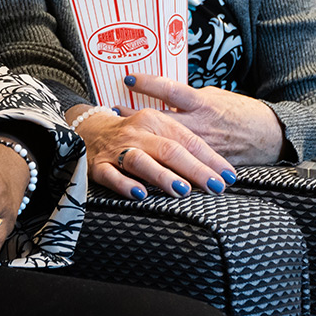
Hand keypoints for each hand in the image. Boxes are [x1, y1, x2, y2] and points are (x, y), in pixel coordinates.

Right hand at [70, 102, 233, 198]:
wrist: (87, 129)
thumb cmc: (133, 135)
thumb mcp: (157, 132)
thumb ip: (182, 147)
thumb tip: (216, 170)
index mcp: (155, 120)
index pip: (188, 140)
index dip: (210, 158)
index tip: (229, 176)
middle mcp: (137, 132)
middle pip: (170, 150)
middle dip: (195, 170)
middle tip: (215, 186)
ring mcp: (117, 149)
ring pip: (141, 161)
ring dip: (162, 175)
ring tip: (182, 190)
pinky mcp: (98, 166)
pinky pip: (112, 175)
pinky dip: (125, 185)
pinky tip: (140, 194)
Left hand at [124, 75, 285, 167]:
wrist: (268, 135)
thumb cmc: (240, 111)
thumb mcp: (216, 97)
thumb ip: (190, 98)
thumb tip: (164, 94)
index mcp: (203, 103)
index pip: (170, 90)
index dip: (148, 83)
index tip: (128, 79)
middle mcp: (199, 125)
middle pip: (160, 120)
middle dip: (135, 116)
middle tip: (114, 112)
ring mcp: (200, 146)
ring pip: (166, 145)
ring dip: (143, 140)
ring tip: (122, 135)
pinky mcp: (203, 162)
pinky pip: (179, 163)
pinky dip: (160, 161)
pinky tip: (144, 161)